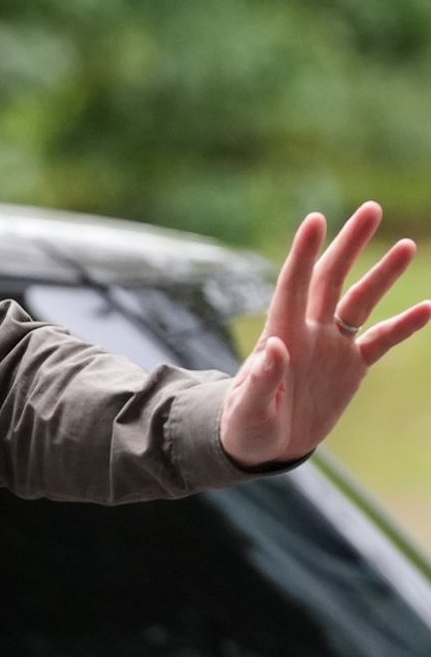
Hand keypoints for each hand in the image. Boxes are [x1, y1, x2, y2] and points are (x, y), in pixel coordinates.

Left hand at [220, 202, 430, 467]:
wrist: (263, 447)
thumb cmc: (245, 427)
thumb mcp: (247, 410)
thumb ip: (260, 381)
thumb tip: (274, 347)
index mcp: (279, 335)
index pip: (293, 285)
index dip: (304, 253)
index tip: (316, 219)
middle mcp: (307, 332)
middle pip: (331, 279)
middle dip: (349, 245)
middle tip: (371, 209)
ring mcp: (331, 346)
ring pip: (360, 302)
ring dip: (382, 275)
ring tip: (406, 245)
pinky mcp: (352, 367)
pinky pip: (383, 341)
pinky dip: (405, 325)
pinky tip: (430, 308)